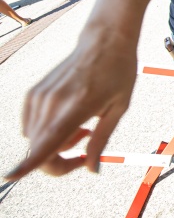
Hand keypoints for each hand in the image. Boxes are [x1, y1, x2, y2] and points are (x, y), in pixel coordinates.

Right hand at [6, 28, 136, 180]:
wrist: (104, 40)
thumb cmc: (118, 72)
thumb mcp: (119, 108)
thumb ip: (101, 140)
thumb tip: (91, 169)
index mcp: (77, 107)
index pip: (47, 141)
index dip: (28, 163)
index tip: (11, 177)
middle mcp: (53, 102)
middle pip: (39, 148)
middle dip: (59, 160)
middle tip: (85, 144)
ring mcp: (40, 97)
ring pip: (35, 138)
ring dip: (54, 143)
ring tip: (81, 126)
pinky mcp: (34, 93)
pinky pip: (30, 125)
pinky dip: (45, 130)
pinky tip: (66, 118)